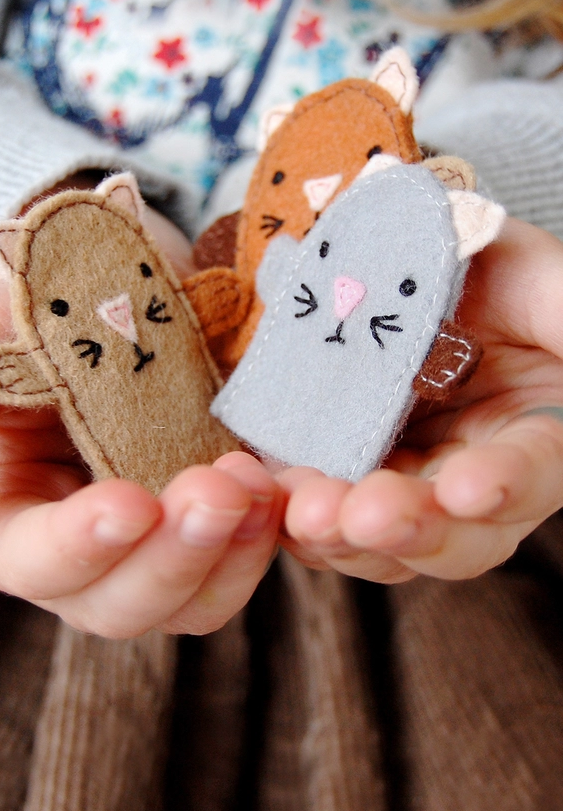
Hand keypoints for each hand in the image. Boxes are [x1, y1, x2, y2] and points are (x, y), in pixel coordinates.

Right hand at [0, 198, 281, 637]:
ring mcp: (151, 551)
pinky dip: (262, 541)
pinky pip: (238, 568)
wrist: (118, 305)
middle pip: (118, 605)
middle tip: (216, 492)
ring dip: (227, 556)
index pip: (31, 561)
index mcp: (10, 520)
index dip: (77, 545)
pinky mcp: (208, 534)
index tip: (127, 504)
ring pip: (188, 604)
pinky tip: (278, 491)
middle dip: (171, 558)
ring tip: (255, 487)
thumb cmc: (36, 321)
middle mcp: (82, 556)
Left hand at [279, 217, 562, 582]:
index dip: (507, 484)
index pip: (536, 471)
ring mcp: (410, 482)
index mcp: (539, 433)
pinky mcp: (348, 477)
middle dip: (411, 529)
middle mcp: (478, 474)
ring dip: (345, 537)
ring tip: (307, 513)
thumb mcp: (539, 278)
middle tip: (362, 516)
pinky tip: (275, 497)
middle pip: (460, 535)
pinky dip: (298, 515)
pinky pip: (326, 517)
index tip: (469, 488)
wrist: (408, 267)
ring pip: (387, 542)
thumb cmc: (488, 268)